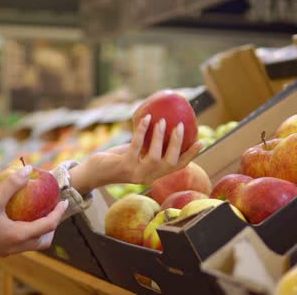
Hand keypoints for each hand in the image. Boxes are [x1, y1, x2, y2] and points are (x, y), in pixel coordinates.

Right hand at [0, 166, 68, 255]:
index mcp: (18, 236)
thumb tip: (28, 169)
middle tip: (53, 210)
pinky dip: (29, 233)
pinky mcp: (0, 249)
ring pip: (32, 244)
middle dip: (52, 226)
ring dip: (41, 231)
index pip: (48, 226)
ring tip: (40, 214)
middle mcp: (16, 247)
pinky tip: (22, 219)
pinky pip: (22, 244)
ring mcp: (8, 250)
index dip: (58, 213)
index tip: (64, 202)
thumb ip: (11, 184)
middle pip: (43, 240)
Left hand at [69, 115, 202, 192]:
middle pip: (170, 163)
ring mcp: (136, 174)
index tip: (202, 141)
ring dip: (159, 137)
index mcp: (154, 174)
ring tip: (162, 121)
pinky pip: (137, 147)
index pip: (178, 167)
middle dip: (177, 144)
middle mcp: (148, 177)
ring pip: (155, 157)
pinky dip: (143, 132)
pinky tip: (146, 119)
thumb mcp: (135, 152)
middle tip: (180, 126)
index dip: (191, 155)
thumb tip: (162, 120)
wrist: (94, 172)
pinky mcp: (124, 167)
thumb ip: (148, 144)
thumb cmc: (116, 159)